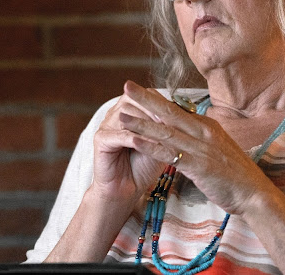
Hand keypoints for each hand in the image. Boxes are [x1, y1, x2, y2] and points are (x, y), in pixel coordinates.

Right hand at [89, 83, 167, 202]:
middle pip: (134, 101)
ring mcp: (106, 125)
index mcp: (129, 110)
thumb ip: (167, 126)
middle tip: (171, 123)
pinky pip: (120, 135)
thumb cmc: (144, 164)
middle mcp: (115, 113)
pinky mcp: (101, 140)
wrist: (126, 189)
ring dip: (146, 124)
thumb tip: (183, 112)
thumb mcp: (160, 142)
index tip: (179, 113)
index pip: (144, 95)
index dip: (161, 103)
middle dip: (154, 112)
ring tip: (162, 134)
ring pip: (127, 115)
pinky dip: (136, 140)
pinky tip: (149, 145)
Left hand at [119, 80, 269, 214]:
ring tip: (121, 114)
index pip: (178, 109)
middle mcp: (204, 131)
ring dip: (141, 122)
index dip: (157, 99)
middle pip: (169, 112)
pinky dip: (151, 146)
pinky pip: (170, 154)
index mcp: (208, 126)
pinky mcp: (199, 166)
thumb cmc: (235, 174)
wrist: (254, 193)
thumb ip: (200, 137)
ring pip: (166, 131)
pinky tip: (135, 141)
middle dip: (146, 98)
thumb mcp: (217, 148)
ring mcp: (201, 148)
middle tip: (126, 85)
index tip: (139, 90)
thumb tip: (186, 128)